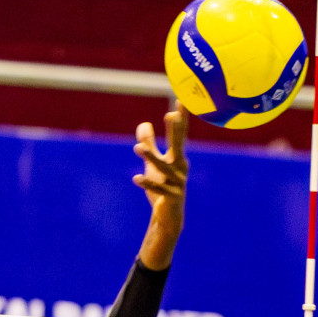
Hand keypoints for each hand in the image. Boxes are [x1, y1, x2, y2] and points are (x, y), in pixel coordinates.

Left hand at [133, 109, 188, 269]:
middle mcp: (180, 167)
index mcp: (178, 157)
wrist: (169, 217)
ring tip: (136, 148)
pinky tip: (136, 178)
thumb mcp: (154, 164)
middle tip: (171, 115)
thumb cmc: (163, 187)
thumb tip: (143, 124)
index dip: (180, 117)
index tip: (181, 99)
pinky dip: (147, 183)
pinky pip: (158, 188)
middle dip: (174, 130)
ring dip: (150, 157)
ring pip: (163, 167)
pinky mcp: (171, 197)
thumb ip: (150, 144)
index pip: (180, 133)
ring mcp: (177, 183)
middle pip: (178, 145)